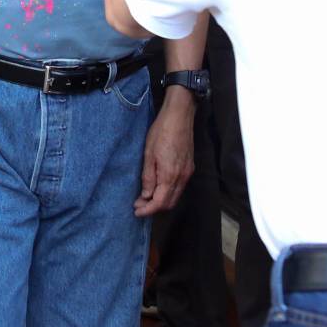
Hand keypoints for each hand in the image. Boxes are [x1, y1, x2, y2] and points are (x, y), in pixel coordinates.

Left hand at [135, 92, 195, 215]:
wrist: (179, 116)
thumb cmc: (161, 132)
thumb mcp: (149, 154)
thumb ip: (148, 177)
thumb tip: (146, 196)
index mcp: (170, 175)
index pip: (159, 202)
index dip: (147, 210)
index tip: (136, 211)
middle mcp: (182, 178)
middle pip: (169, 203)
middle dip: (154, 207)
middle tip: (139, 204)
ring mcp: (187, 173)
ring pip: (175, 196)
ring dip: (161, 200)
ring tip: (146, 197)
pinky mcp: (189, 167)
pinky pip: (179, 187)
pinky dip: (168, 192)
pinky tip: (158, 187)